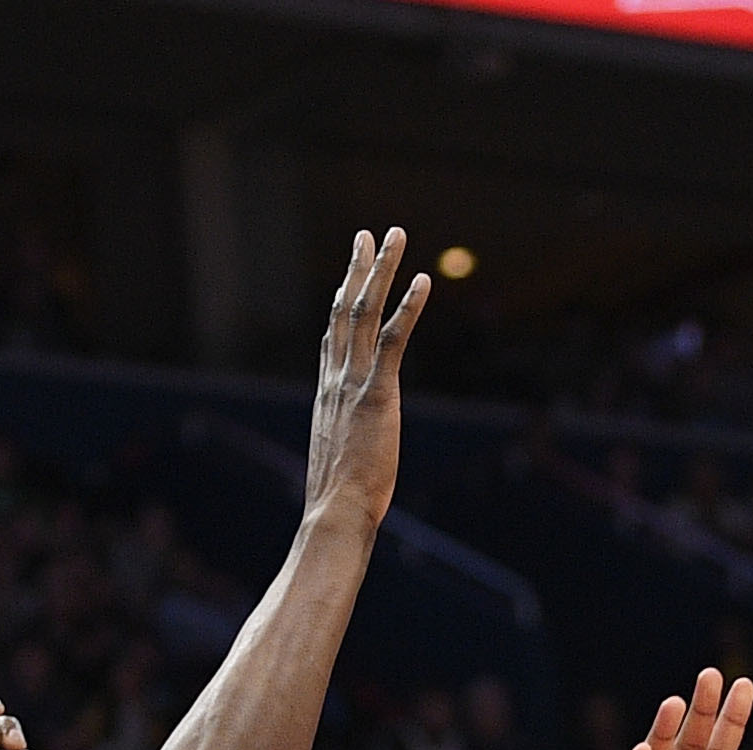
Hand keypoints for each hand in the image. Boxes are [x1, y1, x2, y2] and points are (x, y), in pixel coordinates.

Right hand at [302, 228, 430, 527]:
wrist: (335, 513)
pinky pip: (394, 340)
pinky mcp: (377, 394)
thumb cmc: (339, 503)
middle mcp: (336, 380)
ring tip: (396, 235)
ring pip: (365, 312)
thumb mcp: (341, 465)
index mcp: (328, 395)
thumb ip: (348, 447)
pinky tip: (424, 280)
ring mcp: (354, 384)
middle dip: (358, 269)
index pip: (333, 338)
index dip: (342, 303)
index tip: (350, 277)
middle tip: (367, 234)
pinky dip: (409, 307)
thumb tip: (353, 460)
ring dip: (382, 269)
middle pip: (345, 310)